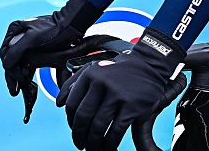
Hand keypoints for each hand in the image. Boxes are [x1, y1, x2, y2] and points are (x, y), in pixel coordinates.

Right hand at [0, 0, 101, 123]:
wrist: (71, 25)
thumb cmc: (55, 29)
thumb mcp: (32, 39)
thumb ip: (16, 50)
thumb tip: (6, 64)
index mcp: (15, 29)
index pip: (5, 53)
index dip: (9, 68)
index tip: (16, 79)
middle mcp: (19, 35)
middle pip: (11, 59)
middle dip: (13, 75)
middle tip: (15, 90)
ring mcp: (27, 41)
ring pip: (19, 62)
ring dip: (19, 75)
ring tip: (20, 89)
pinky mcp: (35, 47)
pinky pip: (27, 62)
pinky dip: (27, 71)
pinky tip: (27, 82)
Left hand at [57, 30, 184, 150]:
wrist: (149, 65)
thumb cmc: (119, 71)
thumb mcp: (96, 68)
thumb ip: (75, 82)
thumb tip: (59, 103)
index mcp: (90, 74)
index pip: (72, 104)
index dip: (71, 122)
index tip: (75, 130)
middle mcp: (102, 82)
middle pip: (83, 117)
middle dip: (79, 136)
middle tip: (80, 144)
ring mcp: (117, 94)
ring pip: (98, 127)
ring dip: (93, 143)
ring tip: (93, 148)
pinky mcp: (131, 106)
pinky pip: (115, 132)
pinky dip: (109, 144)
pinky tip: (108, 148)